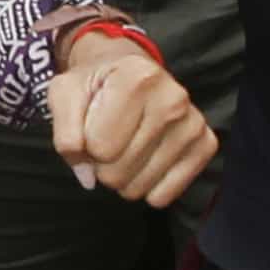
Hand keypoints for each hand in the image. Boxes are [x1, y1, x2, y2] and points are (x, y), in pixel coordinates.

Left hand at [53, 32, 216, 208]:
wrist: (128, 73)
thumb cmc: (95, 85)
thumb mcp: (65, 94)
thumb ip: (65, 133)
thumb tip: (87, 176)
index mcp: (138, 78)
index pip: (99, 147)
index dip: (85, 144)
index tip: (92, 125)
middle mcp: (173, 98)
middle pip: (117, 171)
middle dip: (102, 164)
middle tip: (107, 140)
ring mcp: (193, 123)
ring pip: (139, 187)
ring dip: (122, 177)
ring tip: (125, 147)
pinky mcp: (205, 145)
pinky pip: (164, 196)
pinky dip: (147, 188)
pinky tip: (144, 162)